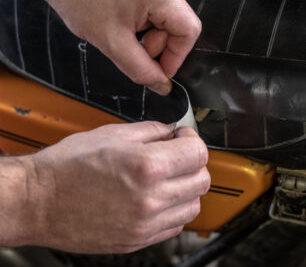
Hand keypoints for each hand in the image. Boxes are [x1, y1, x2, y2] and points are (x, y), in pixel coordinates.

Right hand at [22, 123, 209, 253]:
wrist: (38, 201)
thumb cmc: (68, 166)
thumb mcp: (112, 134)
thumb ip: (151, 131)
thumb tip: (171, 132)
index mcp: (147, 167)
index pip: (198, 153)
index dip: (192, 139)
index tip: (182, 136)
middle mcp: (151, 199)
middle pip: (202, 180)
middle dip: (194, 162)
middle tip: (177, 154)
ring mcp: (145, 224)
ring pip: (193, 205)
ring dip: (187, 187)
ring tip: (168, 176)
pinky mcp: (137, 240)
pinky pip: (175, 225)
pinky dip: (174, 209)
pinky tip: (158, 196)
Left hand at [36, 0, 200, 95]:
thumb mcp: (111, 43)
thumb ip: (141, 70)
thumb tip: (162, 85)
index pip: (189, 30)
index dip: (177, 55)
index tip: (159, 68)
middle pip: (177, 21)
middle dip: (157, 42)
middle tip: (132, 46)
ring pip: (167, 10)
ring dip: (150, 27)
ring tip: (123, 26)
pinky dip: (145, 11)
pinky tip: (124, 10)